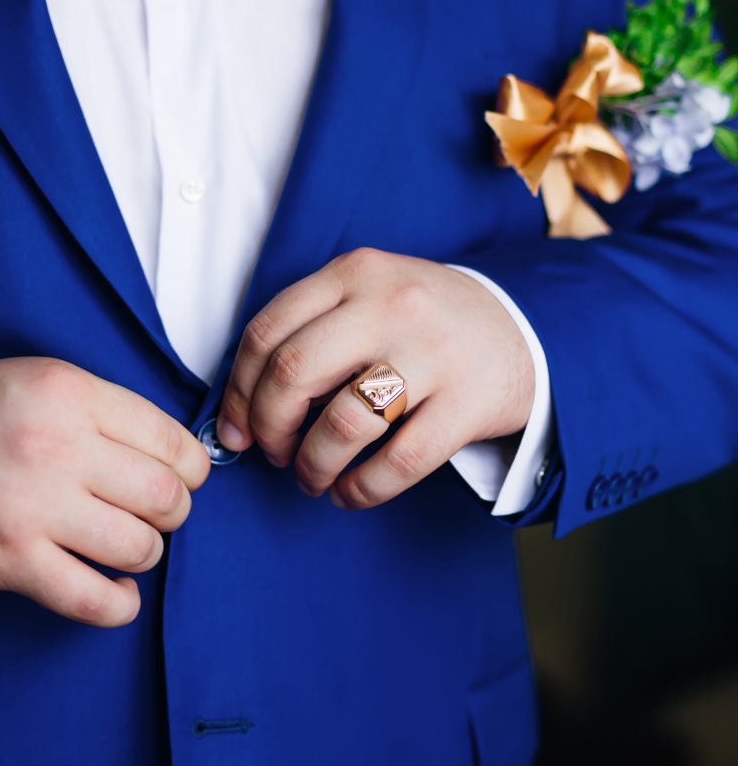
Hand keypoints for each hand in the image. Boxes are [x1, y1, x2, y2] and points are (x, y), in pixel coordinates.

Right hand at [0, 358, 209, 625]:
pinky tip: (117, 593)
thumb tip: (171, 454)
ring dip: (143, 554)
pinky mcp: (13, 561)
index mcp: (70, 395)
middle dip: (172, 513)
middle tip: (151, 514)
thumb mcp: (37, 382)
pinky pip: (95, 600)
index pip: (172, 440)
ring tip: (123, 546)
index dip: (190, 469)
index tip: (181, 479)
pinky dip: (120, 605)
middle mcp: (58, 448)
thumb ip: (102, 410)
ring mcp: (35, 508)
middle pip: (166, 497)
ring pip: (140, 548)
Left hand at [217, 249, 534, 508]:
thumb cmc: (426, 325)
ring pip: (342, 423)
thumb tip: (242, 404)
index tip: (236, 429)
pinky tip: (351, 492)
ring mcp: (433, 352)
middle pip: (293, 373)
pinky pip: (398, 461)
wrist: (528, 329)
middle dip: (269, 427)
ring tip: (313, 477)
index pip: (267, 332)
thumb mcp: (371, 296)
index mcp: (356, 273)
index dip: (238, 391)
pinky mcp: (469, 402)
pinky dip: (361, 489)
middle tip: (274, 453)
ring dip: (312, 465)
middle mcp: (392, 304)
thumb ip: (313, 329)